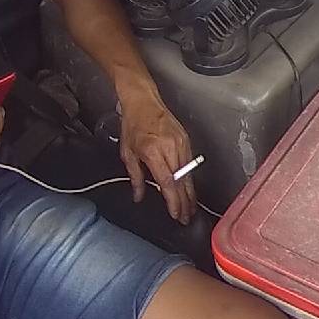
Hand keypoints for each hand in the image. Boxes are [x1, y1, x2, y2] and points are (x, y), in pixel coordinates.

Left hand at [119, 94, 194, 224]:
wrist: (144, 101)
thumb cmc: (133, 125)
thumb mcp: (127, 153)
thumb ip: (135, 176)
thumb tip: (139, 195)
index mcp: (153, 152)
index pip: (167, 182)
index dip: (173, 201)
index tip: (176, 214)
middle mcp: (170, 148)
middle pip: (181, 181)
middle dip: (185, 202)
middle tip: (186, 217)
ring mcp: (181, 143)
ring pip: (189, 174)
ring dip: (190, 193)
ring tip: (190, 207)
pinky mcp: (186, 140)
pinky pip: (190, 164)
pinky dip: (190, 178)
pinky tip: (189, 189)